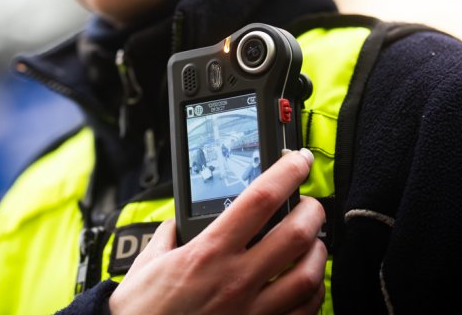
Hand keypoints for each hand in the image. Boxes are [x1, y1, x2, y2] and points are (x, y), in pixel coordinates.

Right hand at [108, 149, 325, 314]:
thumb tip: (177, 223)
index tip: (297, 161)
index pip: (259, 200)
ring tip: (313, 242)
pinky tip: (306, 283)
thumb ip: (169, 235)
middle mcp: (235, 279)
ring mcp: (251, 309)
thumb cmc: (143, 310)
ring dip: (318, 252)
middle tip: (311, 204)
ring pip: (308, 275)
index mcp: (208, 252)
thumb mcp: (149, 261)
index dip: (286, 173)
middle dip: (313, 211)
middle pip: (296, 234)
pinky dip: (313, 293)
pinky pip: (303, 312)